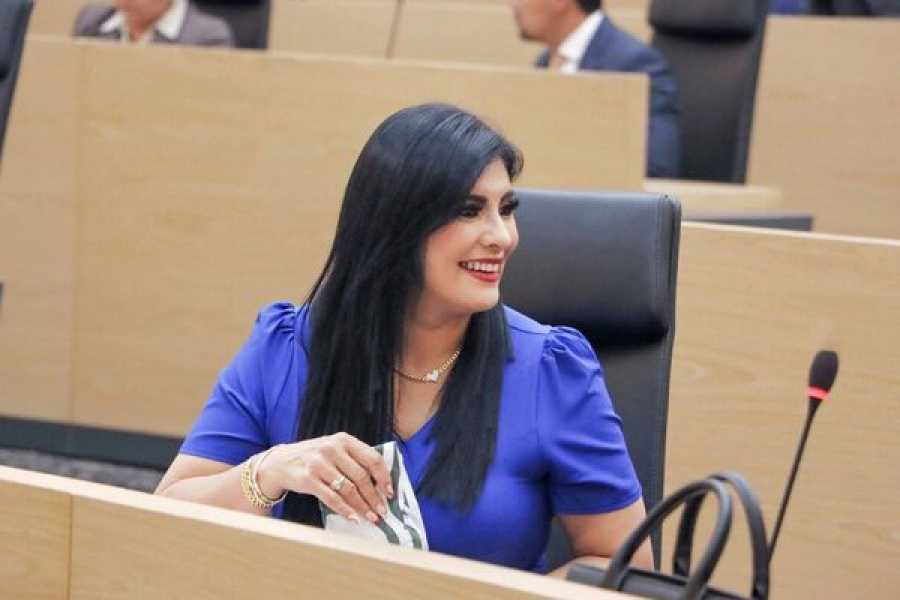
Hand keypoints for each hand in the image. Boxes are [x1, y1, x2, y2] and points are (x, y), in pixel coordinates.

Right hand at [257, 433, 392, 522]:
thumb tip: (380, 483)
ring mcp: (319, 464)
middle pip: (361, 477)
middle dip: (375, 497)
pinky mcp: (308, 479)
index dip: (384, 477)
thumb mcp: (334, 449)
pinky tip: (354, 518)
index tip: (390, 493)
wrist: (280, 462)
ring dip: (363, 506)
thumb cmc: (313, 458)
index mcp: (344, 440)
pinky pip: (331, 498)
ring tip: (371, 518)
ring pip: (348, 489)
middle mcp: (332, 449)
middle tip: (383, 512)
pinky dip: (345, 510)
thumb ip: (354, 460)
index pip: (372, 458)